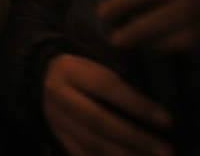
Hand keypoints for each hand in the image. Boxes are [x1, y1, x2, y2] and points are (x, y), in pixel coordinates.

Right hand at [43, 54, 171, 155]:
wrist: (42, 77)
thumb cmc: (81, 70)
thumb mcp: (94, 63)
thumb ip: (118, 77)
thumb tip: (153, 102)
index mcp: (70, 70)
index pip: (107, 87)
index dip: (137, 104)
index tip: (166, 120)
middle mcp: (59, 94)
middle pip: (97, 119)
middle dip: (134, 137)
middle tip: (164, 150)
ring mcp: (55, 118)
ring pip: (90, 141)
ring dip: (124, 154)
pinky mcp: (56, 135)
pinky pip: (81, 153)